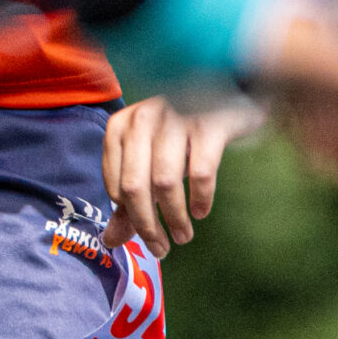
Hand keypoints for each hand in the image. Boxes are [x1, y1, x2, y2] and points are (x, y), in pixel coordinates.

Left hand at [102, 95, 266, 255]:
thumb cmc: (181, 132)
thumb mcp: (149, 159)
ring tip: (184, 235)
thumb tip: (111, 242)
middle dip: (148, 225)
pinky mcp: (209, 123)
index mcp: (120, 127)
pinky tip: (201, 211)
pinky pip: (201, 171)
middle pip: (135, 186)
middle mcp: (142, 119)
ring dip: (174, 217)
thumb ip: (129, 199)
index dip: (130, 218)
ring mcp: (175, 118)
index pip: (115, 186)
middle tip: (163, 248)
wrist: (226, 91)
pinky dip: (201, 198)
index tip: (148, 236)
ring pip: (165, 182)